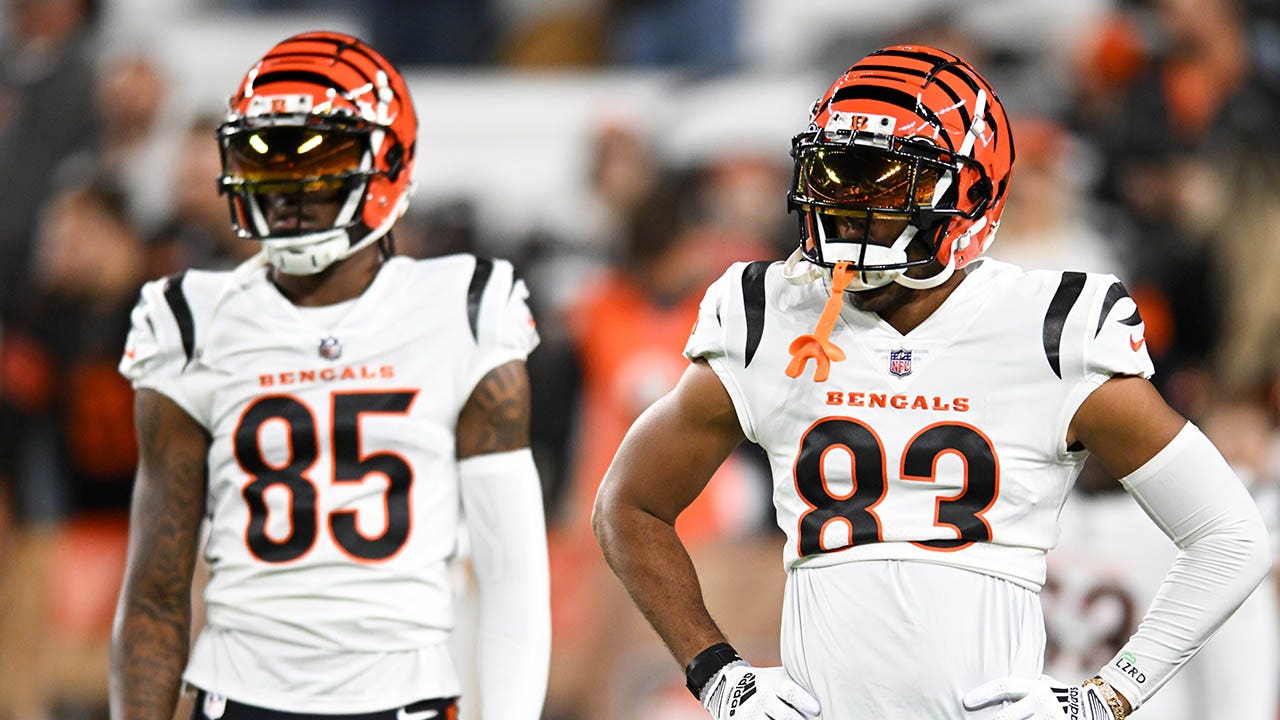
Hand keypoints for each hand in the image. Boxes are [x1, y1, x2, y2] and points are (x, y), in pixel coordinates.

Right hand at [700, 663, 820, 719]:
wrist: (729, 688)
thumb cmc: (765, 684)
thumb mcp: (778, 677)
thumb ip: (798, 684)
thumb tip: (827, 688)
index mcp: (773, 684)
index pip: (790, 692)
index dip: (805, 702)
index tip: (817, 709)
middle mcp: (763, 699)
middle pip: (786, 717)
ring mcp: (752, 714)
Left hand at [963, 675, 1121, 719]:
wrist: (1096, 708)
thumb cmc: (1061, 695)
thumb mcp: (1044, 684)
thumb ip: (1024, 685)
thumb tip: (996, 687)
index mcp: (1036, 688)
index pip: (1004, 687)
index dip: (983, 694)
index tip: (966, 701)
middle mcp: (1042, 705)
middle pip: (1007, 717)